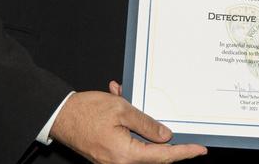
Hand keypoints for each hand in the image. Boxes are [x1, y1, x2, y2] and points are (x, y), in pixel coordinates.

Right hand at [49, 82, 207, 163]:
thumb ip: (146, 124)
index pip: (162, 156)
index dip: (183, 152)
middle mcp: (118, 163)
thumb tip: (165, 136)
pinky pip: (126, 142)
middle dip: (166, 141)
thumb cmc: (85, 111)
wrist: (59, 115)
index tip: (199, 150)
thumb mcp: (122, 110)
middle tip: (184, 135)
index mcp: (125, 154)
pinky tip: (121, 101)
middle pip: (152, 156)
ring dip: (142, 126)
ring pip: (139, 146)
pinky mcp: (107, 155)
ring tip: (133, 101)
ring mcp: (111, 161)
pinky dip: (129, 126)